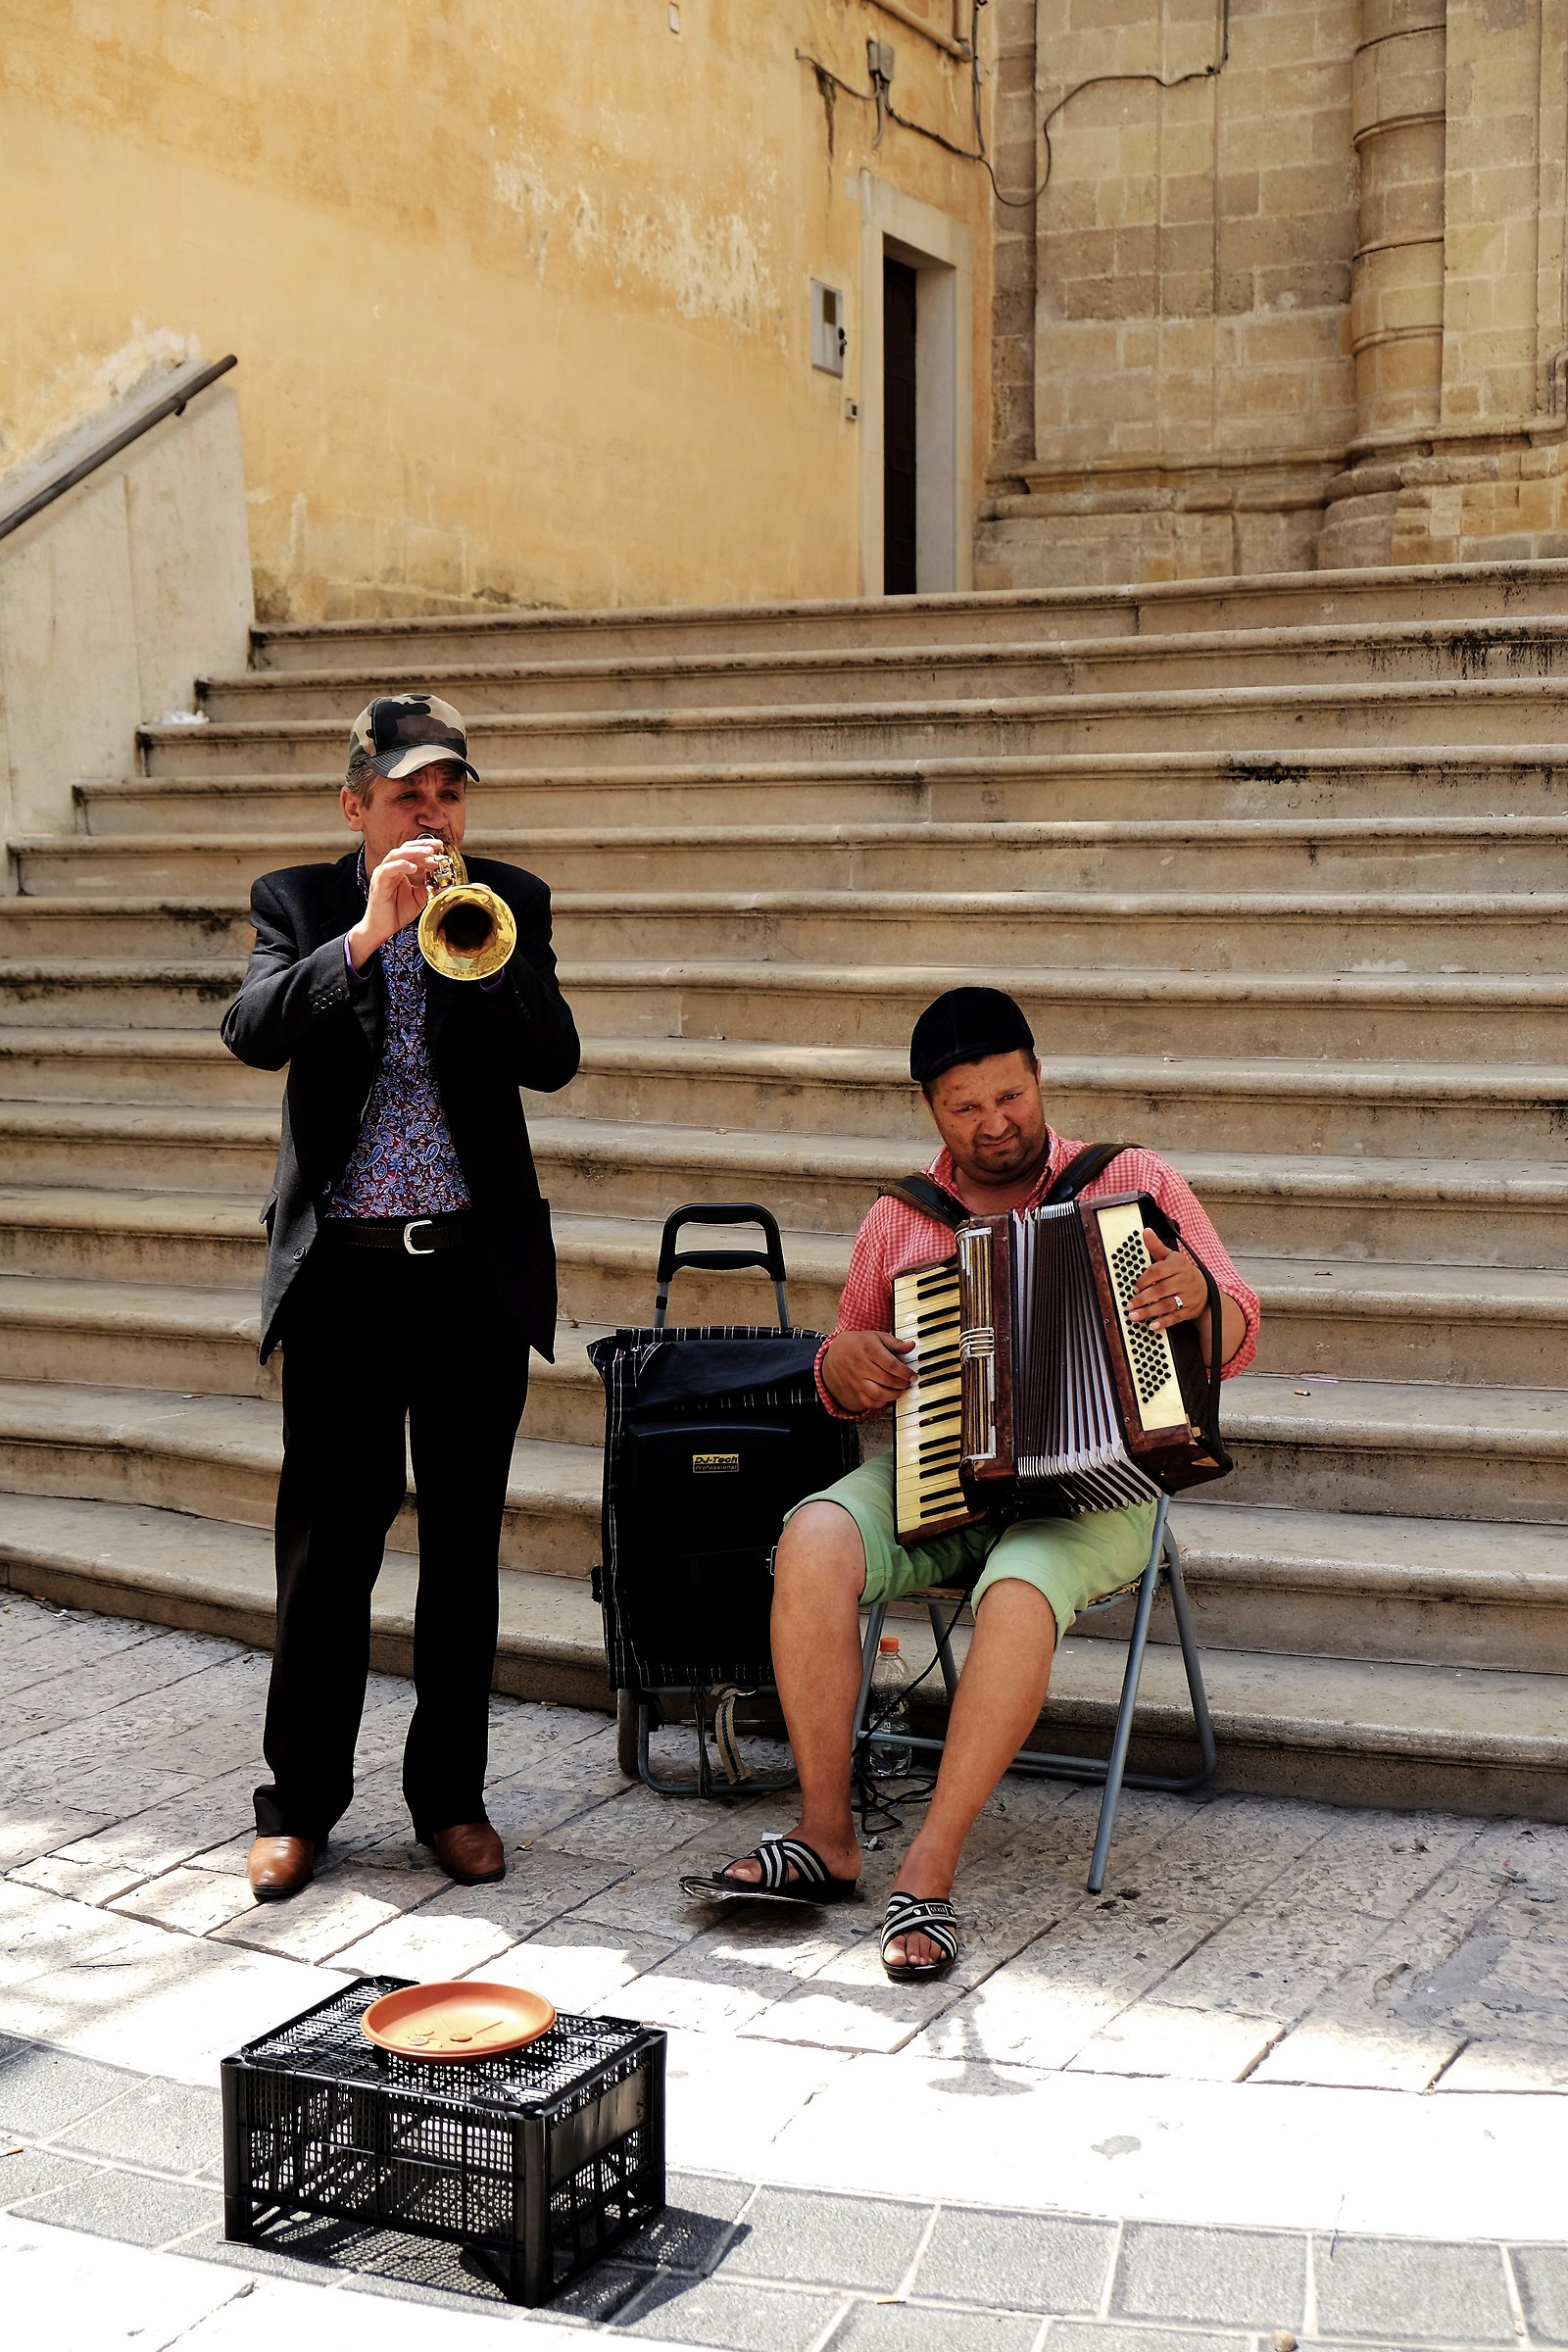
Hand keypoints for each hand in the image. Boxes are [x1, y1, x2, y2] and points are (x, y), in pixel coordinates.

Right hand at [347, 837, 446, 967]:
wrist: (382, 929)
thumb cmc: (397, 913)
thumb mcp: (419, 898)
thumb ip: (430, 888)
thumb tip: (447, 882)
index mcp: (398, 870)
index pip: (412, 852)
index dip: (426, 849)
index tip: (441, 849)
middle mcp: (389, 869)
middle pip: (404, 848)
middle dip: (422, 845)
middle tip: (437, 845)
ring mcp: (383, 874)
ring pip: (396, 855)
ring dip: (414, 852)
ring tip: (428, 853)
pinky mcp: (378, 883)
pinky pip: (389, 869)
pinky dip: (402, 865)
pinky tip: (414, 868)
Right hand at [822, 1329, 915, 1413]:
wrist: (836, 1352)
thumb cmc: (860, 1343)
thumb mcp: (877, 1337)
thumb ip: (895, 1343)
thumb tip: (911, 1346)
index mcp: (869, 1350)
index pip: (891, 1365)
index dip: (905, 1372)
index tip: (913, 1375)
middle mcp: (862, 1366)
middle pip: (887, 1380)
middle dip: (902, 1384)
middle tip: (908, 1382)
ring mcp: (857, 1380)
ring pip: (878, 1394)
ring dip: (894, 1395)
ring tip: (900, 1390)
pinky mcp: (855, 1390)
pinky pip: (869, 1402)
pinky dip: (881, 1403)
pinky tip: (888, 1397)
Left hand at [1129, 1230, 1204, 1332]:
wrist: (1206, 1288)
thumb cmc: (1182, 1272)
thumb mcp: (1170, 1257)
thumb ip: (1156, 1247)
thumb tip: (1145, 1231)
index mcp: (1178, 1265)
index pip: (1158, 1271)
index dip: (1144, 1280)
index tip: (1134, 1287)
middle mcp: (1184, 1280)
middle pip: (1161, 1290)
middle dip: (1143, 1299)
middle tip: (1130, 1305)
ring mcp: (1188, 1297)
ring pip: (1167, 1305)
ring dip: (1149, 1312)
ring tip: (1134, 1316)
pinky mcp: (1189, 1310)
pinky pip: (1176, 1317)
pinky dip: (1164, 1322)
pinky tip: (1152, 1326)